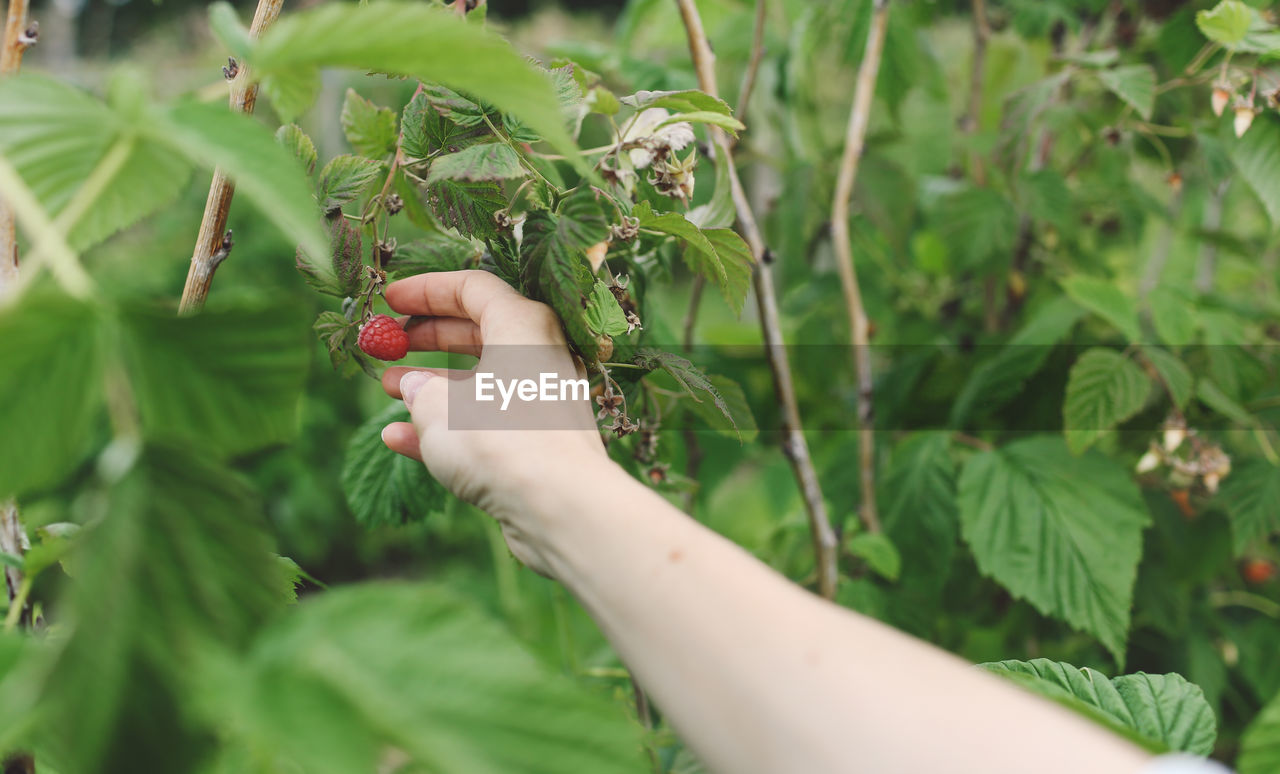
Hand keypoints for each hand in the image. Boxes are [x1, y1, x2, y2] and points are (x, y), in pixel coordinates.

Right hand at [379, 270, 607, 574]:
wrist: (557, 505)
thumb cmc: (498, 438)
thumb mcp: (438, 404)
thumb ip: (419, 387)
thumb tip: (413, 386)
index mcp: (523, 326)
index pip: (473, 288)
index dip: (426, 290)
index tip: (390, 298)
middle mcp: (539, 358)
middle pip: (477, 331)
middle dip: (428, 336)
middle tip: (388, 340)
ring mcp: (540, 403)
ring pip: (480, 381)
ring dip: (432, 384)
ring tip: (388, 386)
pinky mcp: (537, 445)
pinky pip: (487, 424)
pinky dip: (447, 428)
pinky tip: (399, 438)